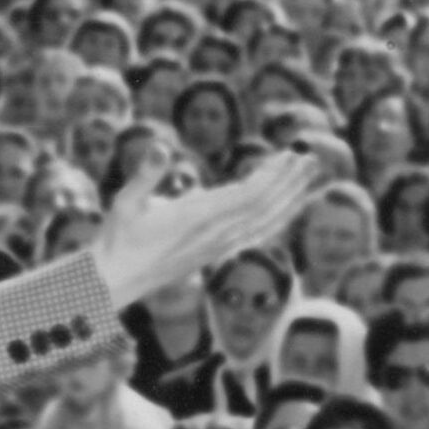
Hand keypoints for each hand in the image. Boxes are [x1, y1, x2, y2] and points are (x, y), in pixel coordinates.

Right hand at [90, 148, 316, 307]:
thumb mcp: (125, 202)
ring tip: (309, 178)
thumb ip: (146, 174)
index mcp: (197, 219)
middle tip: (311, 159)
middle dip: (290, 182)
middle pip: (264, 208)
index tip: (291, 156)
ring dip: (289, 199)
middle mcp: (215, 235)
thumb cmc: (117, 238)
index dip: (274, 176)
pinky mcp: (216, 253)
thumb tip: (160, 148)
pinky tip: (287, 209)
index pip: (248, 197)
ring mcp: (218, 247)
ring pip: (264, 223)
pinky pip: (255, 236)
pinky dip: (276, 220)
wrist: (117, 281)